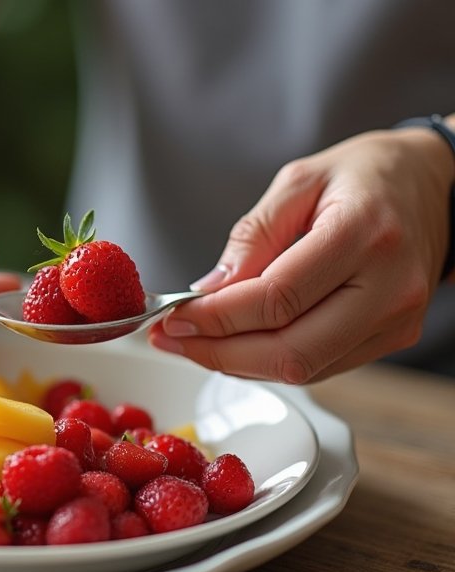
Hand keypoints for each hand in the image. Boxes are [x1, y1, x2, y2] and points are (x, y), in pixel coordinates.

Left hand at [149, 127, 453, 382]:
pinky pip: (320, 367)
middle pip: (291, 350)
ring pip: (304, 368)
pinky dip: (269, 361)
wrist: (436, 184)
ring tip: (194, 343)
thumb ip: (252, 235)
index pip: (278, 298)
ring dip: (238, 363)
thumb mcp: (299, 180)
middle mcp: (389, 286)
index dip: (216, 317)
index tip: (173, 317)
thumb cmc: (366, 175)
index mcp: (364, 233)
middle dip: (219, 352)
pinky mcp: (393, 337)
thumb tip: (207, 291)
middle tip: (171, 341)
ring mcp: (396, 319)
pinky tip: (235, 343)